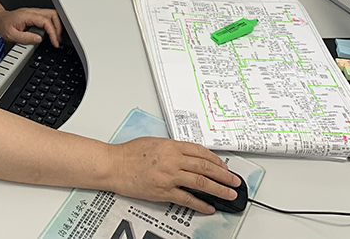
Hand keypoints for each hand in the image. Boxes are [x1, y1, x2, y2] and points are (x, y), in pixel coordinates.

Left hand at [0, 6, 61, 47]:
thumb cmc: (1, 26)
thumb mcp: (11, 35)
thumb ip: (25, 38)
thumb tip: (39, 39)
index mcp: (27, 15)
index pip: (46, 21)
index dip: (53, 32)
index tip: (55, 42)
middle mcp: (31, 12)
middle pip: (52, 14)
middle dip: (58, 27)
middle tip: (57, 40)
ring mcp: (33, 13)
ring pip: (51, 15)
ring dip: (55, 26)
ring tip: (55, 38)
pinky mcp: (33, 16)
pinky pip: (46, 18)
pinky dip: (51, 26)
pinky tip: (49, 34)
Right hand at [111, 137, 240, 214]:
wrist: (114, 165)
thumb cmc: (130, 153)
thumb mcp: (155, 142)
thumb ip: (173, 148)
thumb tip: (188, 155)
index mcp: (172, 146)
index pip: (201, 152)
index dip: (216, 160)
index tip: (224, 167)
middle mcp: (173, 160)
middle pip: (206, 167)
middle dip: (224, 175)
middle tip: (235, 182)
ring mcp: (169, 176)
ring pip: (201, 183)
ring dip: (218, 189)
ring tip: (229, 194)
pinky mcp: (164, 191)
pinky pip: (187, 199)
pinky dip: (200, 204)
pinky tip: (209, 207)